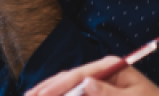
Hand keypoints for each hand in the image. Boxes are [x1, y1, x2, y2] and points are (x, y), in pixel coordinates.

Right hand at [25, 56, 158, 95]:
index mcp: (111, 66)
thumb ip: (109, 93)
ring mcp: (96, 82)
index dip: (57, 86)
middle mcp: (101, 72)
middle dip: (47, 89)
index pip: (78, 75)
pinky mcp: (95, 91)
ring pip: (68, 87)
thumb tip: (85, 82)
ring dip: (49, 92)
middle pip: (68, 79)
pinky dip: (61, 95)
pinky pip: (75, 94)